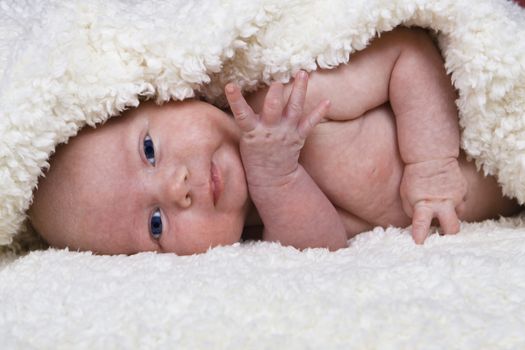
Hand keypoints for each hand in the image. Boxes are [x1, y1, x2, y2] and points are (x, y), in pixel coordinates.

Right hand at [225, 71, 329, 187]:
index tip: (230, 85)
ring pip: (293, 108)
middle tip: (277, 81)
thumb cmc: (255, 154)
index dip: (235, 99)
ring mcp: (286, 133)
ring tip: (302, 73)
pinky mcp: (298, 137)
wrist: (271, 177)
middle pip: (273, 107)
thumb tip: (243, 95)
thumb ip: (249, 119)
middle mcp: (270, 130)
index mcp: (252, 131)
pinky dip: (319, 113)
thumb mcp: (246, 137)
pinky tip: (328, 101)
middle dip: (275, 93)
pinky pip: (310, 123)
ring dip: (298, 90)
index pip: (241, 113)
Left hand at [400, 158, 467, 243]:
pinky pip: (463, 201)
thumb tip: (421, 223)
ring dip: (453, 216)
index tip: (419, 244)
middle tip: (442, 237)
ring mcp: (456, 196)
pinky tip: (449, 198)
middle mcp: (443, 203)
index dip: (421, 236)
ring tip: (445, 214)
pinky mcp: (464, 189)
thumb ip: (413, 212)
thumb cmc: (414, 177)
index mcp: (425, 204)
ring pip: (461, 214)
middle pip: (452, 228)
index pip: (421, 224)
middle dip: (449, 235)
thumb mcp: (406, 196)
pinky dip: (456, 203)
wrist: (430, 156)